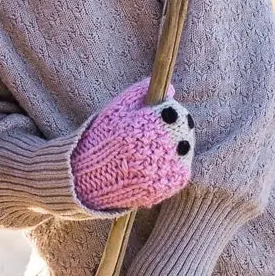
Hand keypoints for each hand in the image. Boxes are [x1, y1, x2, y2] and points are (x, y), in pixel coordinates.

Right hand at [71, 79, 194, 211]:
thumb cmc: (102, 139)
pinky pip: (181, 169)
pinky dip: (173, 164)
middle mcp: (160, 146)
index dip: (170, 111)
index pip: (174, 112)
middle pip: (184, 130)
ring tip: (155, 148)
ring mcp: (166, 168)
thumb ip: (140, 92)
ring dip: (176, 145)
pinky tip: (156, 162)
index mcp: (147, 125)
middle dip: (175, 126)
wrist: (89, 178)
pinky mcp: (168, 186)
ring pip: (185, 149)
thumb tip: (170, 89)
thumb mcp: (116, 109)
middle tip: (159, 132)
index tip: (162, 114)